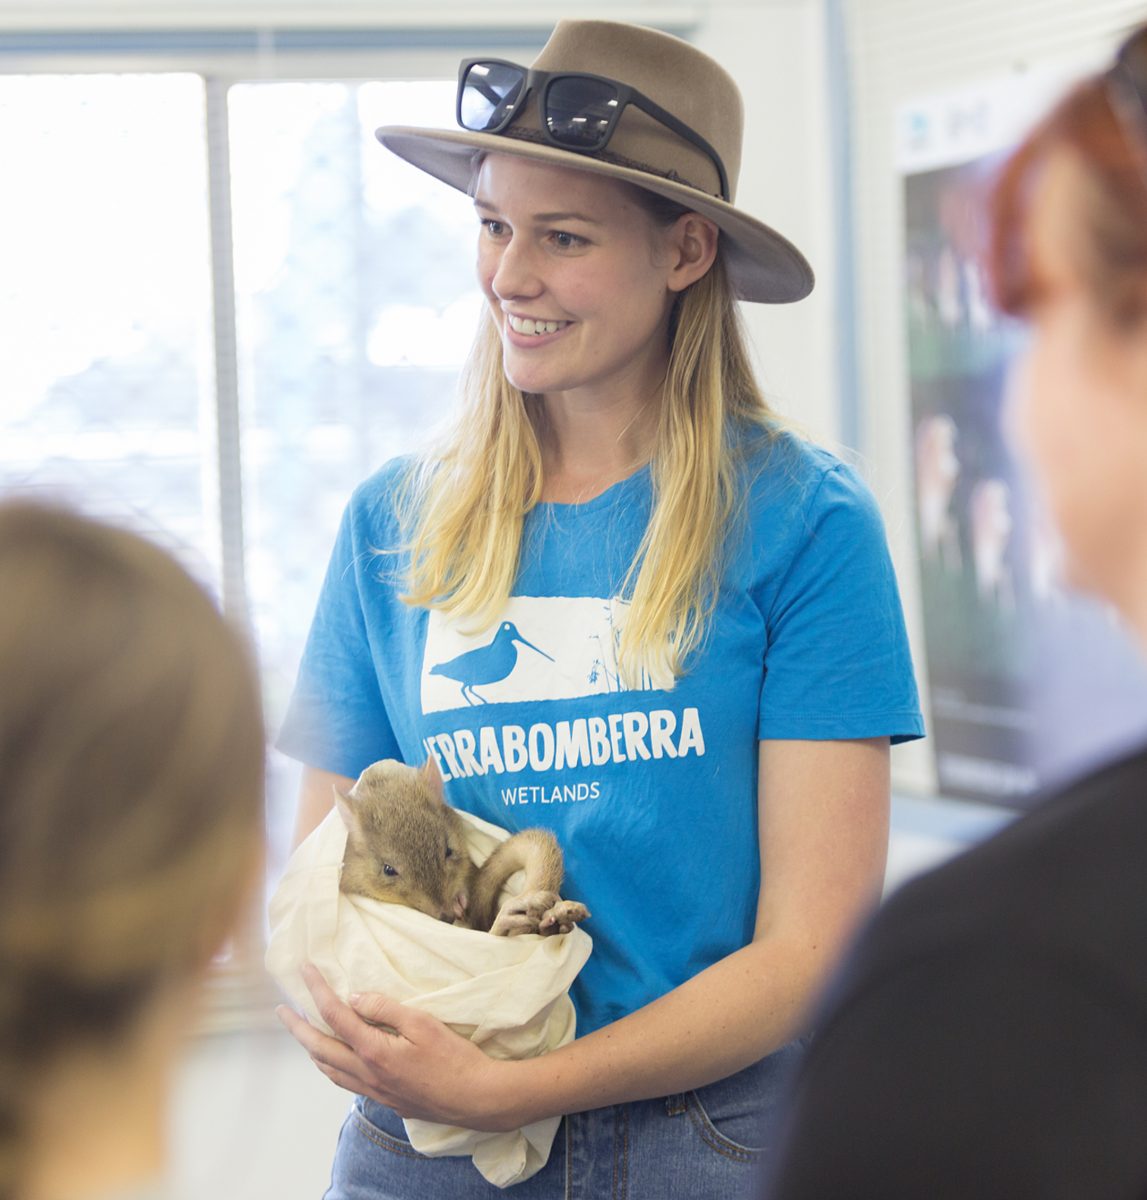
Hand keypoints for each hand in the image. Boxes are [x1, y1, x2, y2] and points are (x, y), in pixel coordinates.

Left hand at [276, 964, 517, 1130]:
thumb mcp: (423, 1023)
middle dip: (297, 1026)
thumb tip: (354, 997)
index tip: (304, 969)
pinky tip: (334, 1059)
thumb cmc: (453, 1057)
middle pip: (319, 1048)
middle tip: (281, 1010)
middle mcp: (365, 1073)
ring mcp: (372, 1090)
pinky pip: (343, 1081)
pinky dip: (329, 1065)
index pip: (335, 1015)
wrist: (474, 1098)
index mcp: (373, 1051)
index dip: (316, 990)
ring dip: (309, 1048)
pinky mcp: (383, 1099)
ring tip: (301, 1031)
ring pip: (328, 1069)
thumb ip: (385, 1008)